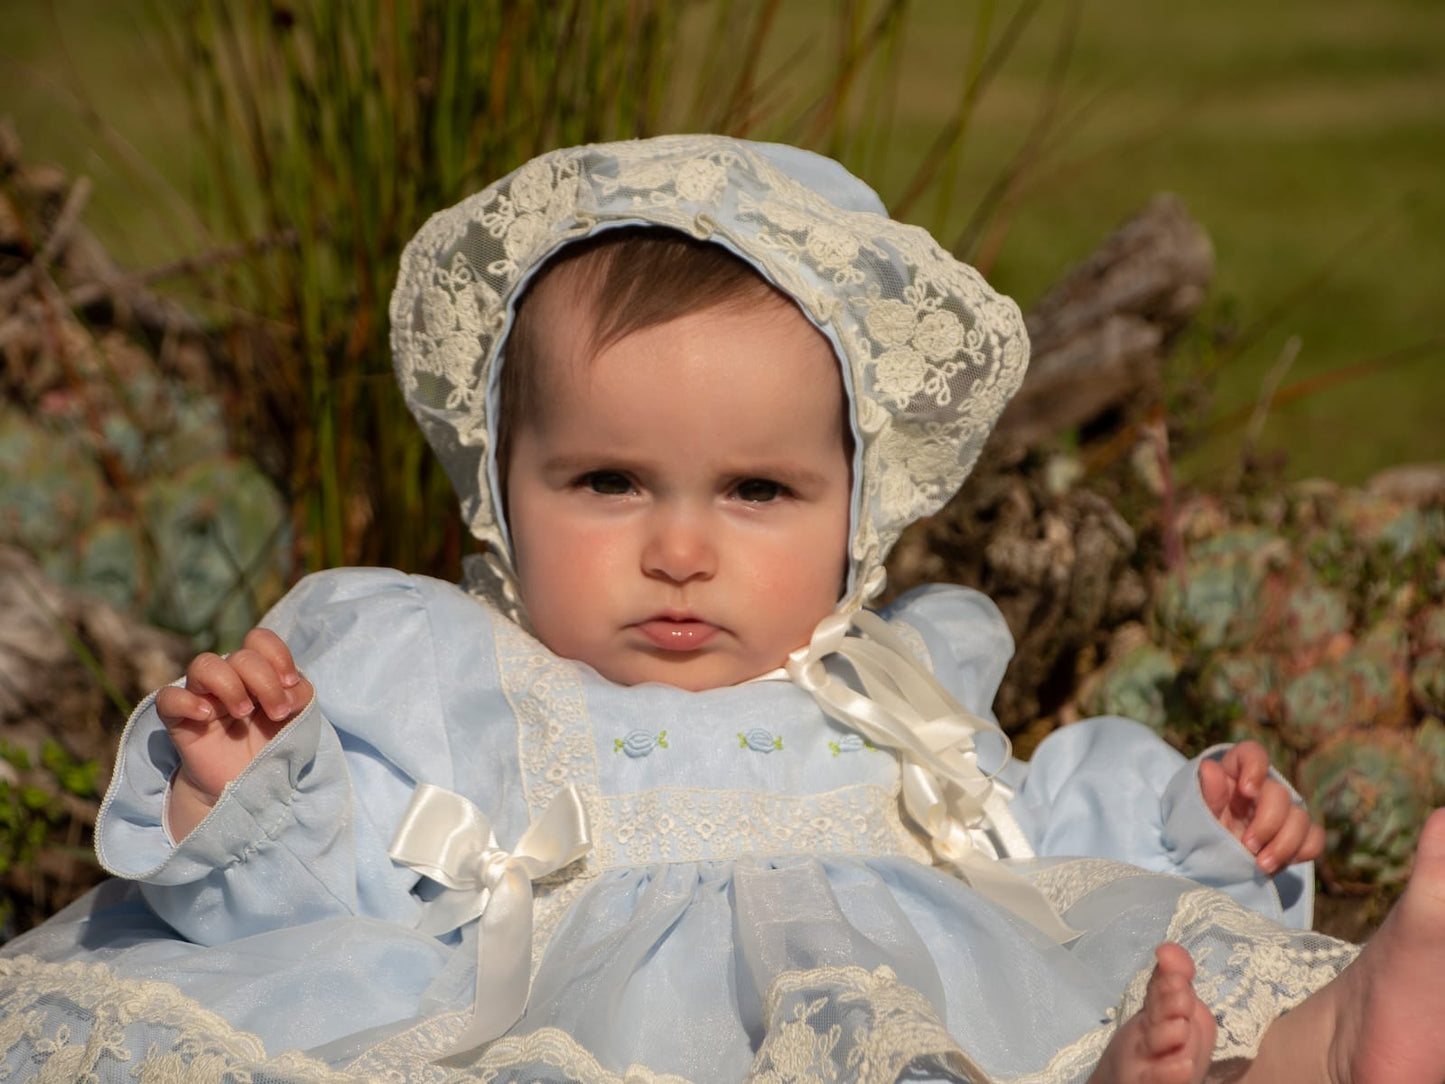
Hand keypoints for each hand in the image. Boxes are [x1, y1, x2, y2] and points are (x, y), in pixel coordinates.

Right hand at [156, 628, 312, 838]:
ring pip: (203, 664)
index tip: (291, 683)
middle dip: (265, 682)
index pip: (259, 640)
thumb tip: (289, 686)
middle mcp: (227, 678)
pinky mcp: (179, 721)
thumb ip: (299, 695)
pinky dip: (187, 701)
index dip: (277, 654)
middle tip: (277, 713)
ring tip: (243, 713)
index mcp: (255, 672)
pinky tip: (208, 716)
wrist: (247, 785)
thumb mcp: (295, 718)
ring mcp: (201, 696)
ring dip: (230, 685)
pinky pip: (168, 698)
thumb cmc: (271, 745)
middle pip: (241, 656)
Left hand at [1199, 740, 1323, 873]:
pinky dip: (1301, 852)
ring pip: (1300, 819)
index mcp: (1234, 775)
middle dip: (1267, 824)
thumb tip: (1209, 766)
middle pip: (1280, 794)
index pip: (1252, 753)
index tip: (1247, 791)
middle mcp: (1261, 790)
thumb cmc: (1197, 830)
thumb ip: (1206, 794)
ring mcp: (1281, 813)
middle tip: (1247, 846)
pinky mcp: (1295, 836)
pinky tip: (1279, 863)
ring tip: (1261, 865)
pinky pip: (1314, 839)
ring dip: (1284, 845)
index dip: (1255, 768)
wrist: (1205, 861)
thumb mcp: (1195, 814)